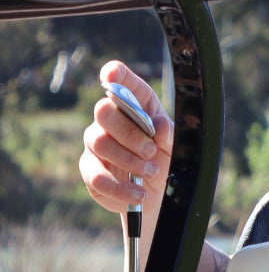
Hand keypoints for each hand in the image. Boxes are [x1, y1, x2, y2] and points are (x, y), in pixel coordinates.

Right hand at [80, 60, 172, 216]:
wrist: (158, 196)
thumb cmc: (167, 162)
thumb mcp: (177, 148)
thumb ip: (171, 135)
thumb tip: (159, 125)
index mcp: (136, 105)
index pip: (121, 81)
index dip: (115, 75)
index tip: (111, 75)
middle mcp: (111, 120)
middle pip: (104, 111)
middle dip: (130, 133)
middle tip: (151, 151)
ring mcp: (96, 143)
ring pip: (100, 142)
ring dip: (129, 160)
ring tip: (150, 172)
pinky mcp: (90, 169)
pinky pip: (97, 175)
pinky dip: (121, 187)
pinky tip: (138, 193)